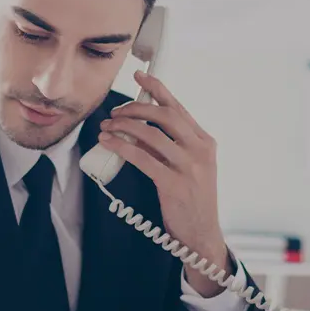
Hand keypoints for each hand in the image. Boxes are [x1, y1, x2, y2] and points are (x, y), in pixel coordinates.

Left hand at [98, 70, 230, 295]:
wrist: (201, 234)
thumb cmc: (189, 199)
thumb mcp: (187, 166)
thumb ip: (169, 146)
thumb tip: (138, 127)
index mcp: (204, 141)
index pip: (178, 107)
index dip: (157, 89)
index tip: (139, 75)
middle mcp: (200, 149)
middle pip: (164, 115)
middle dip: (133, 109)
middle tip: (113, 114)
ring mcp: (189, 166)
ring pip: (151, 134)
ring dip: (123, 127)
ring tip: (105, 128)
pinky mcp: (174, 184)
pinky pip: (143, 158)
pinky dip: (122, 146)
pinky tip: (108, 143)